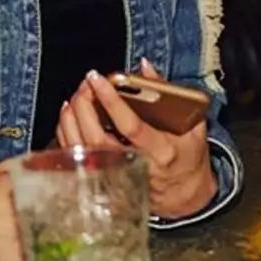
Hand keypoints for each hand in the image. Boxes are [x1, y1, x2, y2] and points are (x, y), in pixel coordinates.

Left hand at [57, 61, 216, 220]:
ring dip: (72, 118)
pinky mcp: (104, 179)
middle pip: (98, 138)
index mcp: (161, 152)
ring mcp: (118, 176)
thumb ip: (170, 94)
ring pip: (82, 149)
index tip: (98, 78)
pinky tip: (70, 114)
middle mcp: (136, 166)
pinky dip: (67, 133)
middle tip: (85, 83)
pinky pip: (77, 156)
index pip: (130, 126)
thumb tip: (144, 66)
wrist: (184, 194)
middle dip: (85, 105)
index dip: (111, 100)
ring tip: (78, 94)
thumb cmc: (187, 157)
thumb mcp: (192, 126)